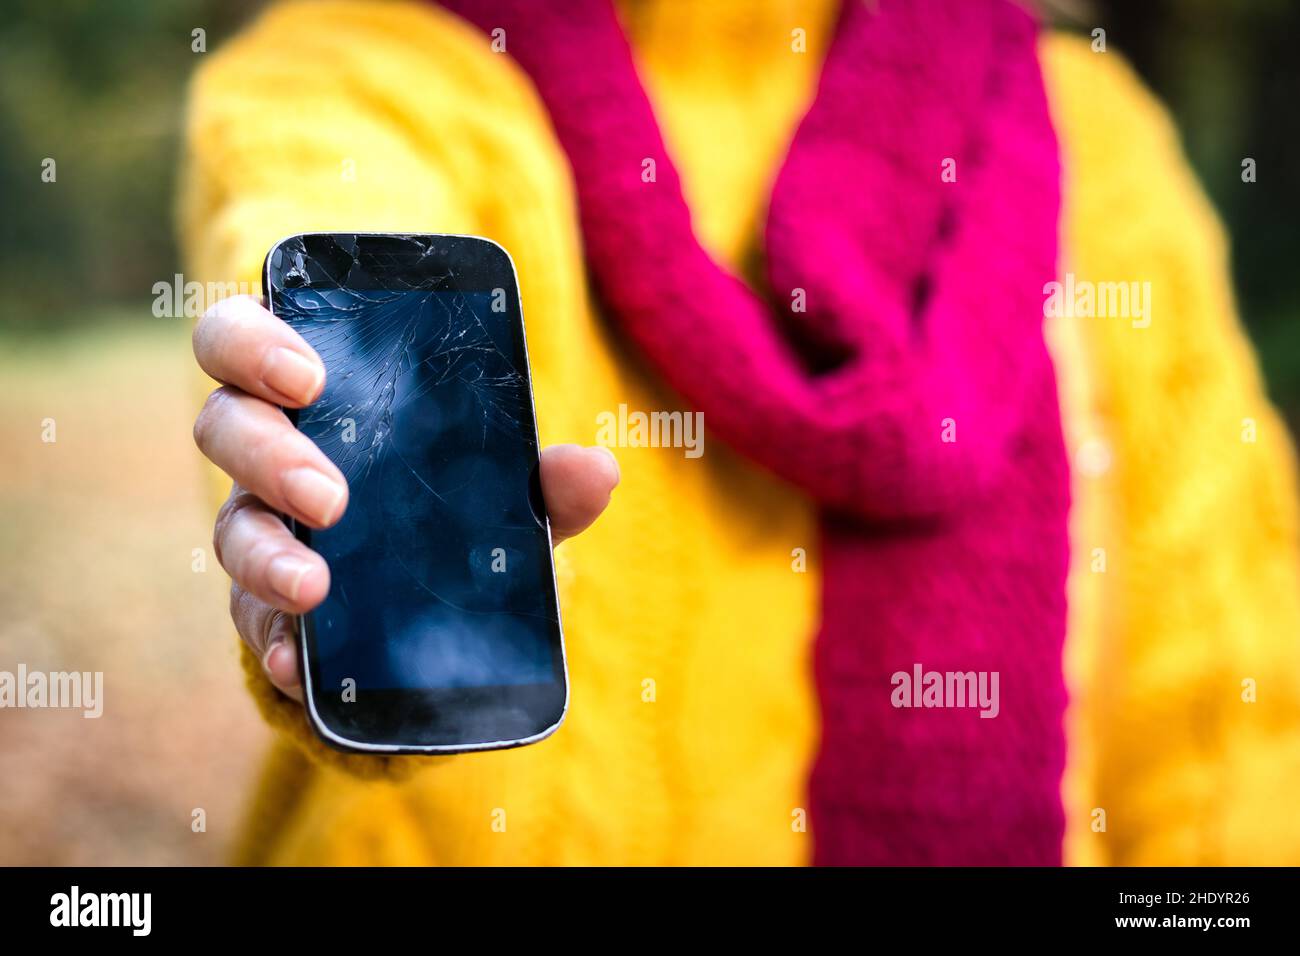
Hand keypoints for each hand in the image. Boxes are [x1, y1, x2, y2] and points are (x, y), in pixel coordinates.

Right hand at [192, 295, 617, 701]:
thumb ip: (541, 478)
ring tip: (314, 587)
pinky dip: (274, 641)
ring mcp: (262, 531)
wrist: (426, 604)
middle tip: (330, 496)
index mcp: (311, 397)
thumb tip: (597, 471)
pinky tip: (297, 662)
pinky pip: (251, 621)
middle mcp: (269, 455)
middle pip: (224, 427)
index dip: (253, 345)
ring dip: (268, 556)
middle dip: (268, 455)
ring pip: (231, 529)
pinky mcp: (265, 606)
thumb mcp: (498, 488)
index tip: (308, 375)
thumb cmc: (448, 505)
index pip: (242, 341)